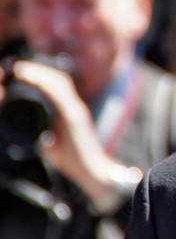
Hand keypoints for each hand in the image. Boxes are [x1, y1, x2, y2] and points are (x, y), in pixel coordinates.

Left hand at [8, 60, 128, 208]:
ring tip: (23, 70)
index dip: (41, 76)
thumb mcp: (55, 145)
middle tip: (19, 67)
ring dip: (42, 74)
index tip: (21, 72)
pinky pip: (62, 95)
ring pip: (60, 83)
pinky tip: (36, 81)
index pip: (56, 86)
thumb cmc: (74, 160)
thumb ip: (48, 138)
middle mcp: (74, 107)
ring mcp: (76, 110)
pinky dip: (48, 85)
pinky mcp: (76, 117)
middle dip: (39, 70)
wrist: (92, 171)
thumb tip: (41, 139)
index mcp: (68, 112)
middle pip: (59, 79)